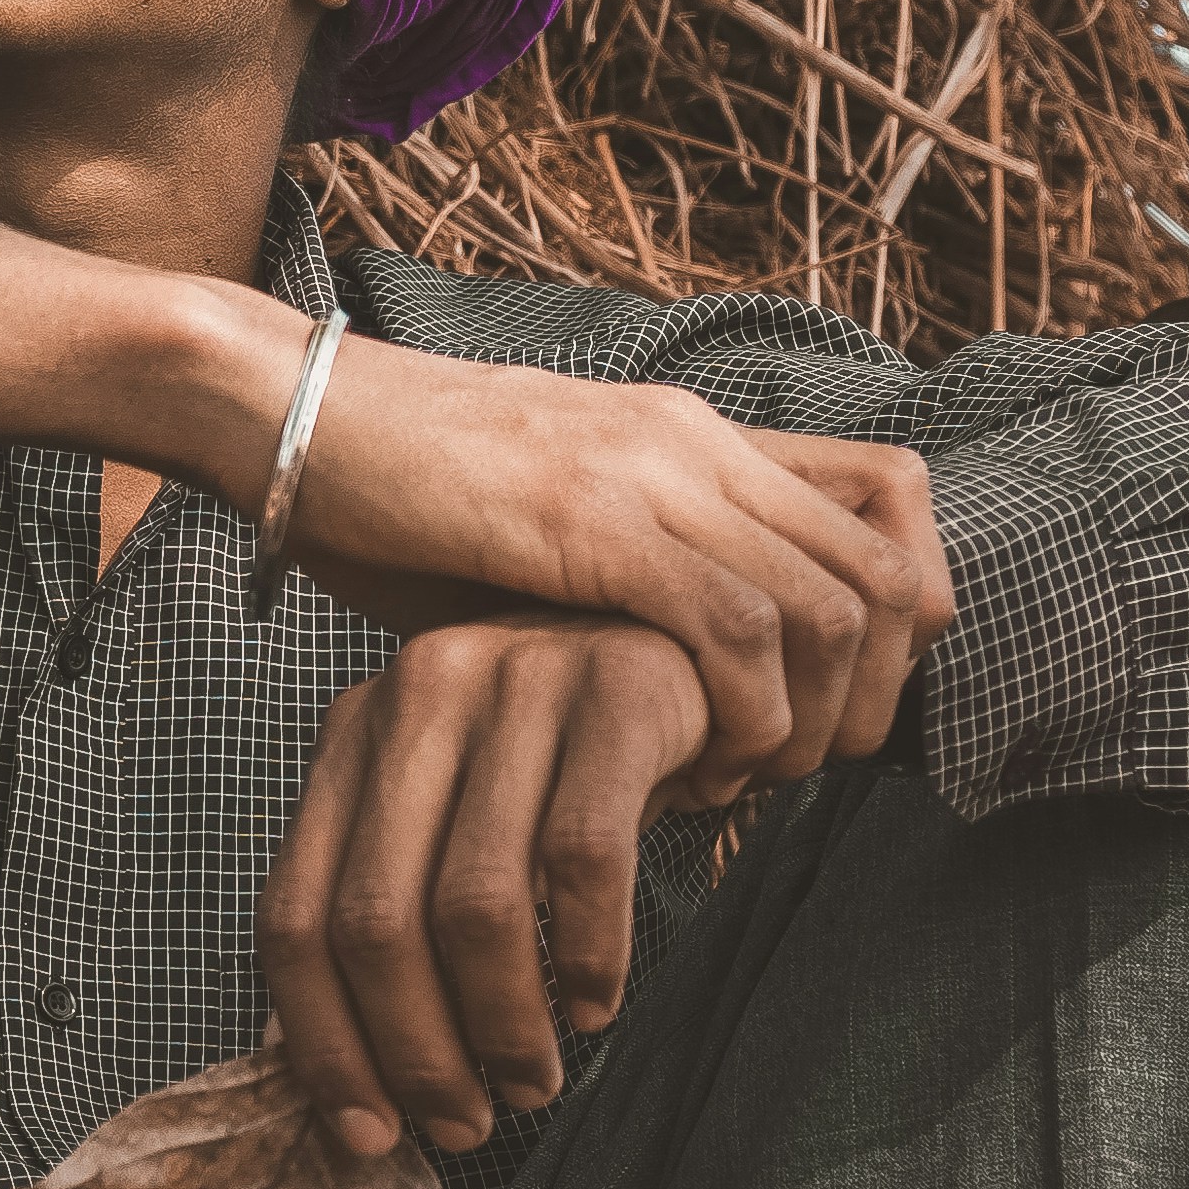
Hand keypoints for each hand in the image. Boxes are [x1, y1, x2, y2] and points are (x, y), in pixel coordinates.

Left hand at [261, 619, 715, 1159]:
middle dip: (417, 1054)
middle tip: (467, 1124)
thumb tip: (353, 1098)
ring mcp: (515, 680)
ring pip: (477, 904)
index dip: (323, 1043)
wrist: (701, 653)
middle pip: (376, 922)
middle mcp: (416, 693)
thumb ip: (397, 914)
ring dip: (504, 1025)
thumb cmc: (567, 768)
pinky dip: (590, 955)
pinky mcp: (617, 689)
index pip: (293, 915)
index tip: (370, 1134)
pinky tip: (598, 1006)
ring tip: (532, 1082)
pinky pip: (584, 858)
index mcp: (352, 732)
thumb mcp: (460, 820)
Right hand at [281, 355, 954, 792]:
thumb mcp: (552, 533)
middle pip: (892, 573)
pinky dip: (739, 717)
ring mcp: (652, 474)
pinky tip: (687, 763)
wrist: (285, 412)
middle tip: (798, 772)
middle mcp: (699, 442)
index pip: (897, 502)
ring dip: (809, 723)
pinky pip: (732, 627)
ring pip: (832, 609)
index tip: (834, 707)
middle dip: (874, 702)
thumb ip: (633, 587)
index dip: (902, 624)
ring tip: (740, 777)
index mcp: (700, 436)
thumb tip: (690, 692)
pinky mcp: (590, 520)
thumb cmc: (401, 501)